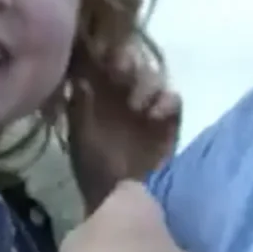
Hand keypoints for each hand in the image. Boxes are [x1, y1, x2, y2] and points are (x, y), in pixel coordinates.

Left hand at [65, 39, 181, 206]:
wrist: (117, 199)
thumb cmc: (94, 167)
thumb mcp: (80, 136)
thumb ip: (80, 107)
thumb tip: (79, 78)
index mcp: (100, 93)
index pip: (105, 60)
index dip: (104, 52)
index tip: (100, 55)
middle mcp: (125, 93)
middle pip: (132, 61)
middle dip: (127, 61)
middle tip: (120, 71)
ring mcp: (149, 105)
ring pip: (154, 76)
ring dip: (146, 83)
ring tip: (137, 105)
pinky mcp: (170, 121)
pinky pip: (174, 99)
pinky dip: (166, 101)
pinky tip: (155, 114)